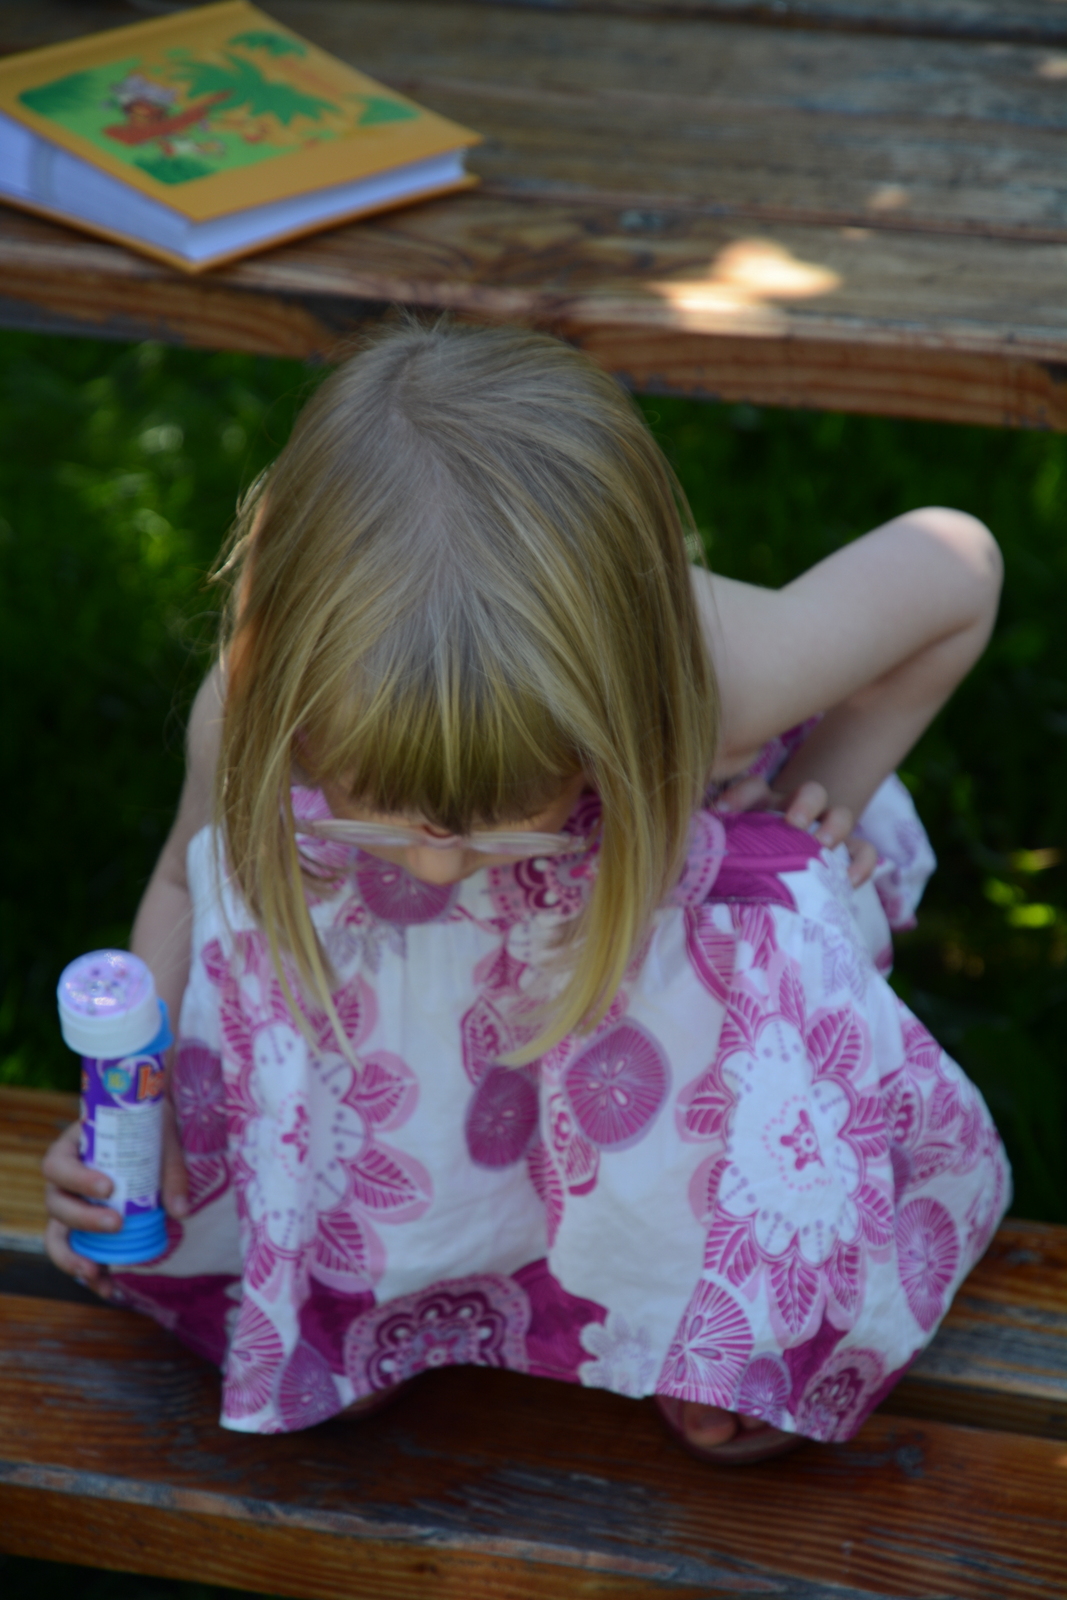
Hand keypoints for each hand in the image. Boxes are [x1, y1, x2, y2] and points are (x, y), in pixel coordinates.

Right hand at [42, 1101, 190, 1295]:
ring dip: (73, 1257)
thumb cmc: (150, 1125)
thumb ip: (171, 1170)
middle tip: (116, 1224)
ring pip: (59, 1235)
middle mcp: (64, 1181)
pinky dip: (91, 1274)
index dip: (77, 1179)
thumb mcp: (162, 1137)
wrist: (151, 1126)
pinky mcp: (87, 1229)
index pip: (58, 1164)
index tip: (108, 1187)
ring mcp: (73, 1206)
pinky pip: (80, 1253)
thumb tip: (180, 1211)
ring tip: (95, 1272)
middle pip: (56, 1204)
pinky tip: (109, 1289)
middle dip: (82, 1219)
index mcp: (72, 1148)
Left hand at [715, 776, 877, 886]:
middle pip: (810, 792)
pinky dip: (861, 862)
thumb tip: (683, 853)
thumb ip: (712, 844)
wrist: (782, 860)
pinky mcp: (847, 851)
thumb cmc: (747, 854)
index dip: (741, 795)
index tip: (723, 812)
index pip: (756, 787)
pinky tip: (849, 880)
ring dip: (834, 826)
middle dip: (804, 804)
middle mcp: (798, 810)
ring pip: (840, 814)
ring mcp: (825, 829)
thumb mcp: (730, 845)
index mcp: (765, 804)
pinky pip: (863, 850)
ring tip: (823, 847)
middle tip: (794, 824)